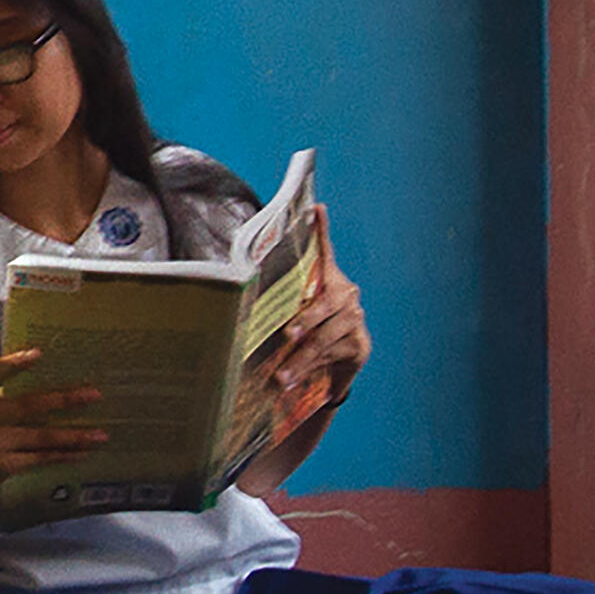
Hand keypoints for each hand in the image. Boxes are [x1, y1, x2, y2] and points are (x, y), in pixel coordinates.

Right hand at [0, 348, 107, 481]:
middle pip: (29, 405)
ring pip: (41, 436)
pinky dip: (62, 455)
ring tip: (100, 434)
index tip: (39, 353)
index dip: (15, 364)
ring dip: (74, 435)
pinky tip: (81, 453)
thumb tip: (36, 364)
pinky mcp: (3, 465)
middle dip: (64, 399)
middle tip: (94, 395)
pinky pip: (40, 458)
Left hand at [264, 205, 368, 407]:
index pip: (325, 254)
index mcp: (328, 280)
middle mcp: (346, 296)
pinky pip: (333, 357)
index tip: (316, 210)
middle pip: (325, 306)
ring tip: (280, 377)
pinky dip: (311, 370)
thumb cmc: (300, 332)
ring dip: (301, 359)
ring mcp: (355, 321)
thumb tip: (235, 280)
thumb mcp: (285, 313)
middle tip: (287, 335)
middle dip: (305, 321)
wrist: (331, 366)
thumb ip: (272, 298)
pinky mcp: (359, 347)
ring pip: (325, 338)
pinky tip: (297, 383)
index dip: (322, 232)